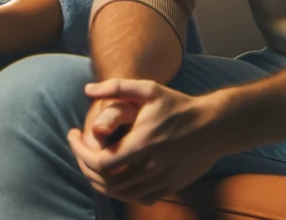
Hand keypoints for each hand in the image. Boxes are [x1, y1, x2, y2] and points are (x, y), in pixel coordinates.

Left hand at [69, 79, 222, 204]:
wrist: (213, 126)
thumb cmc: (178, 104)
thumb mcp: (147, 88)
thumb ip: (116, 87)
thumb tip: (87, 90)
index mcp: (142, 143)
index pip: (101, 162)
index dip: (80, 152)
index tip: (72, 135)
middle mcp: (150, 167)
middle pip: (106, 181)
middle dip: (84, 165)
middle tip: (77, 146)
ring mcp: (161, 180)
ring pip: (121, 193)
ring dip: (100, 179)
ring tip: (90, 159)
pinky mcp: (170, 186)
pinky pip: (140, 198)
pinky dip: (122, 191)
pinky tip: (114, 173)